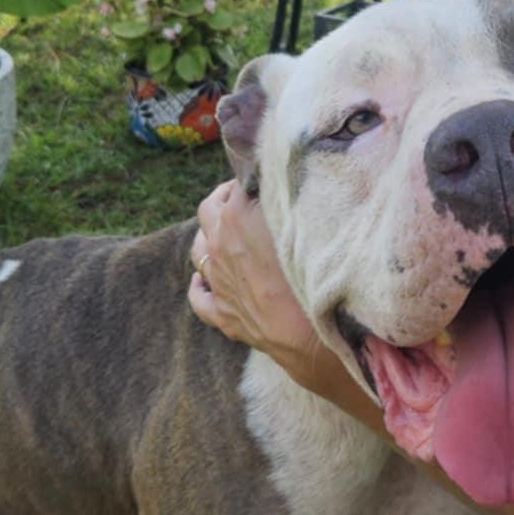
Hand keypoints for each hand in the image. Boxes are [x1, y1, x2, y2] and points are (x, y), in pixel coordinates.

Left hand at [188, 179, 321, 378]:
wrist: (312, 338)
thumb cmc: (317, 276)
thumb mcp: (307, 224)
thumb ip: (291, 199)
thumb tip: (286, 181)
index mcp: (237, 216)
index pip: (238, 182)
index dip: (252, 176)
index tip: (267, 177)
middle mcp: (218, 245)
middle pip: (208, 209)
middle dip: (223, 198)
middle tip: (244, 196)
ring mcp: (217, 282)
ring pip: (197, 250)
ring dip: (208, 236)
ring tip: (225, 232)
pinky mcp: (222, 314)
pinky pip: (198, 296)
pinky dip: (199, 285)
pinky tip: (204, 281)